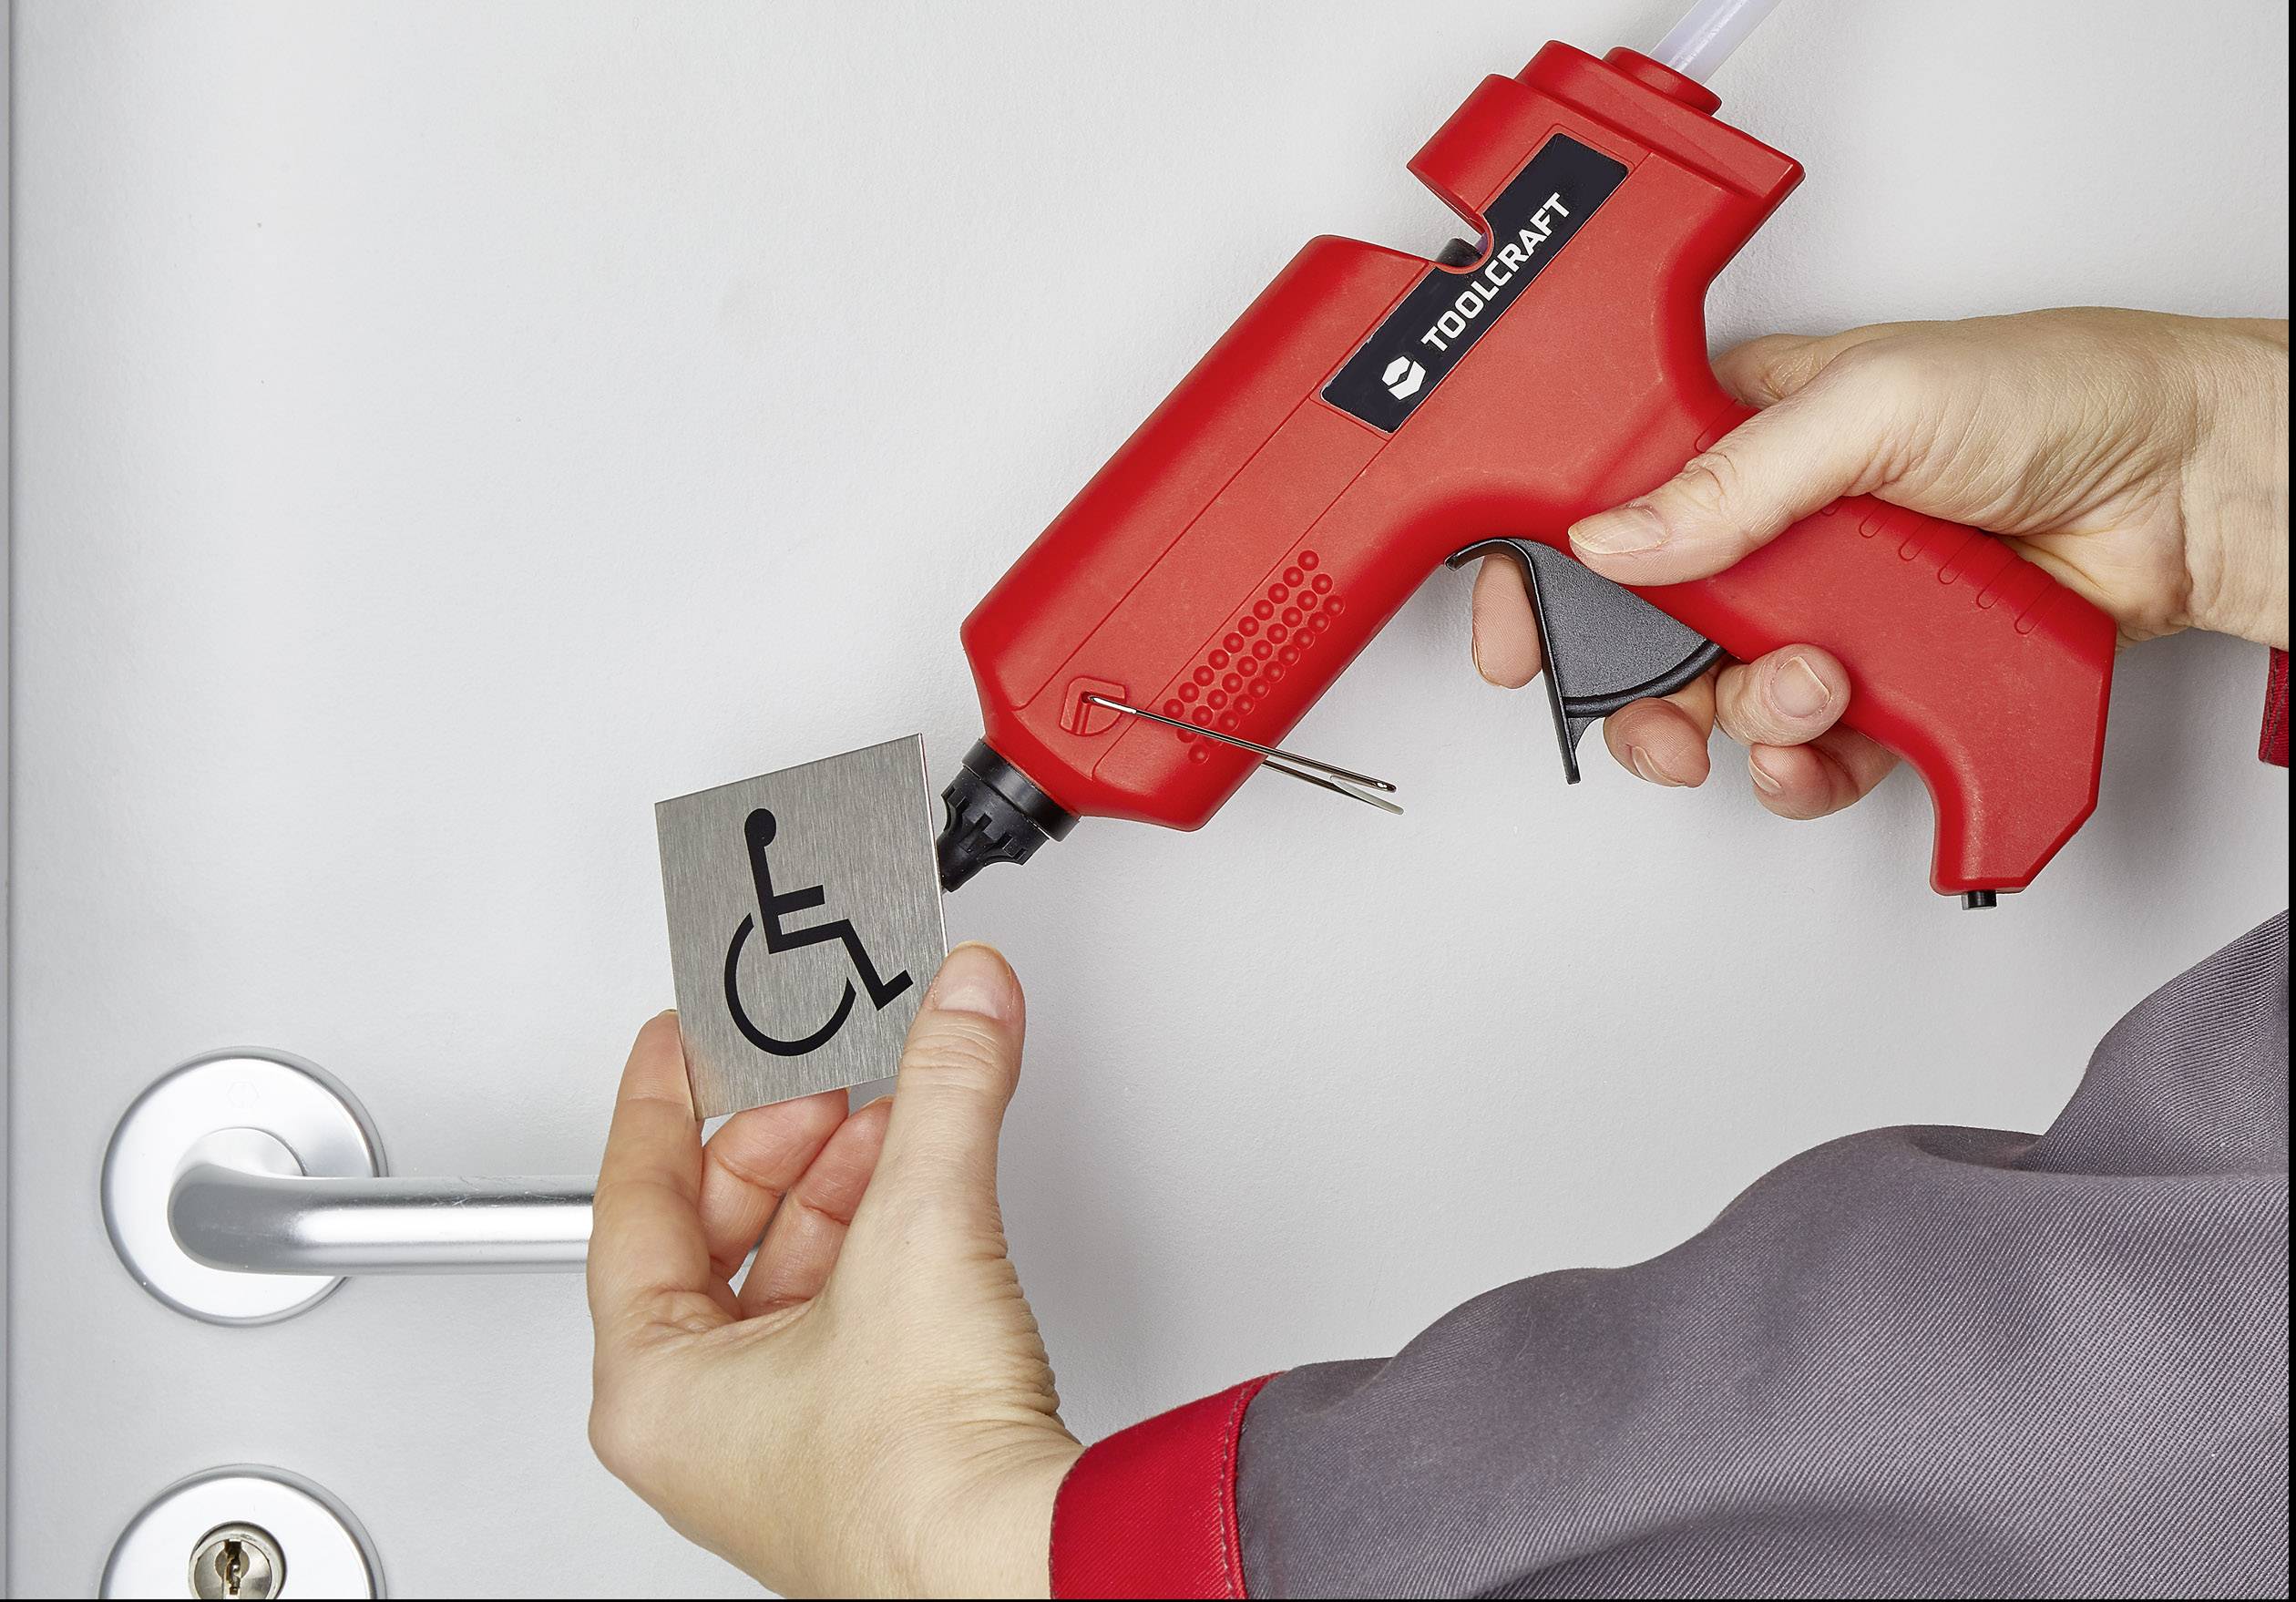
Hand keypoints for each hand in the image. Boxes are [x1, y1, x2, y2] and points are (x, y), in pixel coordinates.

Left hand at [587, 944, 1077, 1597]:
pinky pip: (850, 1314)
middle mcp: (706, 1427)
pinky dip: (886, 1244)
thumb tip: (961, 1003)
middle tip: (828, 1080)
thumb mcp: (918, 1230)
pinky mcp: (867, 1449)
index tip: (677, 1045)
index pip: (632, 1205)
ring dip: (847, 1187)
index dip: (659, 1104)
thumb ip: (943, 1090)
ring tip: (901, 1121)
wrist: (1022, 1570)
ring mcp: (787, 1444)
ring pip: (791, 1275)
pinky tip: (930, 1198)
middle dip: (784, 1143)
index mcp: (654, 1388)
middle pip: (716, 1236)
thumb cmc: (917, 1483)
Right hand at [1470, 309, 2289, 816]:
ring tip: (1821, 690)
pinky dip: (1810, 771)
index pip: (1601, 500)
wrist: (2189, 490)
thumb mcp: (1875, 405)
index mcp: (1741, 427)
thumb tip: (1616, 538)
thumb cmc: (2057, 395)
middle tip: (1664, 710)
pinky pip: (1810, 751)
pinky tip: (1838, 745)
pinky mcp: (1883, 675)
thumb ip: (1733, 477)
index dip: (1543, 569)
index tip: (1514, 632)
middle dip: (1644, 687)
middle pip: (1647, 628)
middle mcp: (1770, 522)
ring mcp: (1825, 604)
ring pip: (1725, 700)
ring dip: (1753, 720)